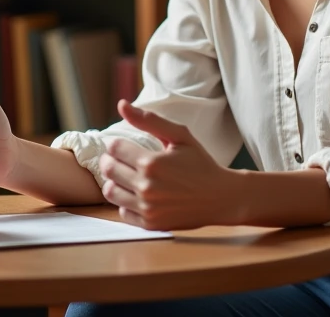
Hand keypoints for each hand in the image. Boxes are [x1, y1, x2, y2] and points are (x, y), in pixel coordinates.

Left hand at [99, 100, 239, 230]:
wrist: (221, 197)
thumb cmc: (200, 163)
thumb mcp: (180, 136)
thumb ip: (149, 120)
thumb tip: (121, 104)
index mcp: (151, 162)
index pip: (114, 148)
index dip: (117, 144)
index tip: (125, 146)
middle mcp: (146, 187)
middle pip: (108, 169)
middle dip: (111, 161)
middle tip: (122, 160)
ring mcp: (147, 208)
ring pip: (111, 192)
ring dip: (114, 182)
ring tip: (127, 176)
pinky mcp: (150, 224)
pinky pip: (122, 212)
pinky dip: (126, 203)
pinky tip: (138, 195)